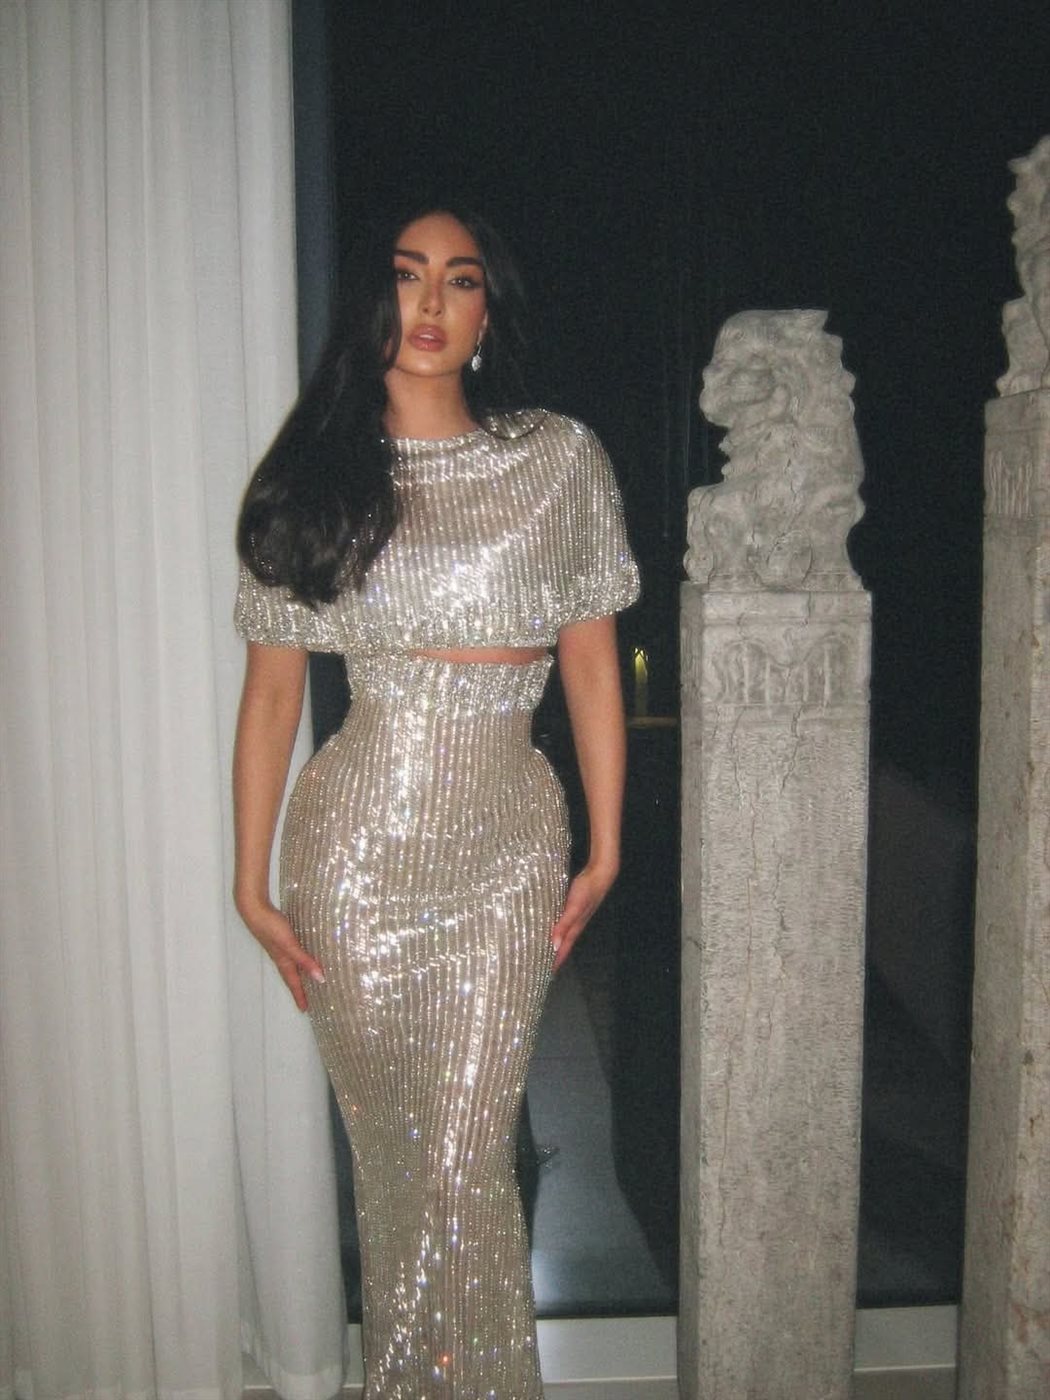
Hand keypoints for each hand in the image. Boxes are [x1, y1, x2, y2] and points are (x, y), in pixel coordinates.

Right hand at [236, 896, 324, 1011]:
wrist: (254, 909)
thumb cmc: (270, 926)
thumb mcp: (290, 945)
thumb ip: (304, 960)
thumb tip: (320, 978)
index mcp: (283, 961)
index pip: (294, 983)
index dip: (300, 996)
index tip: (304, 1010)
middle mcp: (281, 957)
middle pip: (292, 977)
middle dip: (298, 989)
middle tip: (305, 1000)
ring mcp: (279, 947)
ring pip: (290, 966)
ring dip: (297, 974)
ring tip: (305, 981)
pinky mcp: (279, 937)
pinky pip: (291, 953)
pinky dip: (297, 959)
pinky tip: (301, 954)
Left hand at [550, 860, 617, 972]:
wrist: (601, 873)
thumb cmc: (588, 890)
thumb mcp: (573, 908)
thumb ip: (563, 926)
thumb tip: (554, 946)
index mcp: (575, 927)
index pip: (563, 949)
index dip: (555, 961)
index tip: (546, 974)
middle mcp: (576, 924)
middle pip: (563, 944)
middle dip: (554, 955)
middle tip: (542, 965)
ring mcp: (576, 915)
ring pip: (563, 933)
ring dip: (555, 942)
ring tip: (545, 949)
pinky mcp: (575, 906)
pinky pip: (563, 922)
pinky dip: (557, 928)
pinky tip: (552, 926)